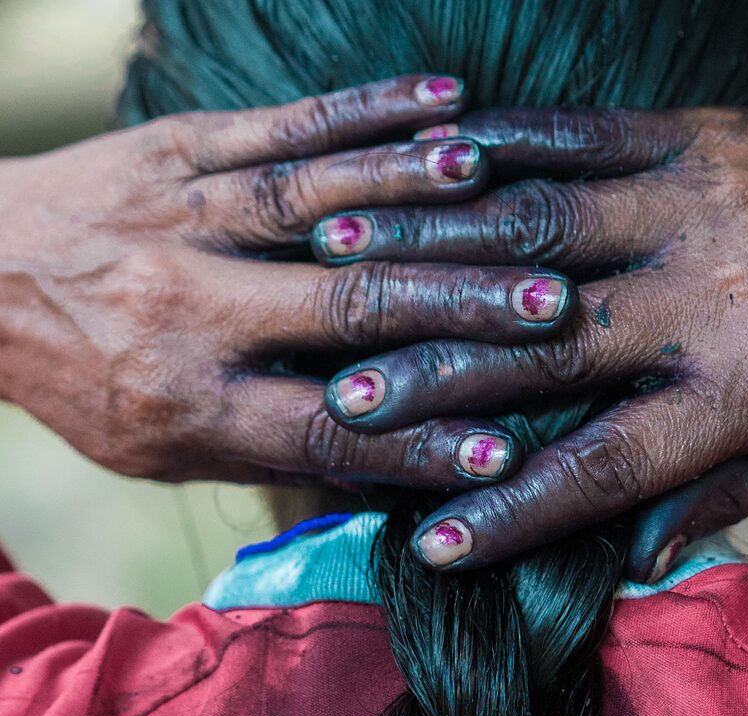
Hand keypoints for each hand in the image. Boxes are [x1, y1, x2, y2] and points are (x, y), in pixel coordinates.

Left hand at [0, 78, 575, 489]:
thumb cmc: (85, 382)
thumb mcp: (161, 450)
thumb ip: (268, 451)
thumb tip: (388, 468)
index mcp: (185, 402)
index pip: (322, 428)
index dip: (417, 443)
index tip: (504, 454)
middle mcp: (188, 308)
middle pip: (340, 310)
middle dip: (453, 309)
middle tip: (548, 312)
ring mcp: (183, 216)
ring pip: (319, 202)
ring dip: (422, 194)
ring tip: (508, 194)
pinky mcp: (179, 147)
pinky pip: (285, 126)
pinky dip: (370, 113)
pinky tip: (447, 100)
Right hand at [314, 108, 747, 572]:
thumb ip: (715, 500)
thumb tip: (627, 564)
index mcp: (736, 393)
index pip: (601, 466)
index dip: (511, 510)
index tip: (432, 546)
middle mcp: (708, 298)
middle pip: (545, 345)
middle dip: (435, 374)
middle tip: (342, 397)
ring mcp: (698, 205)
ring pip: (540, 224)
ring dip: (432, 241)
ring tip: (339, 251)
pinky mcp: (699, 137)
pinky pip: (581, 136)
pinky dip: (496, 148)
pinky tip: (424, 160)